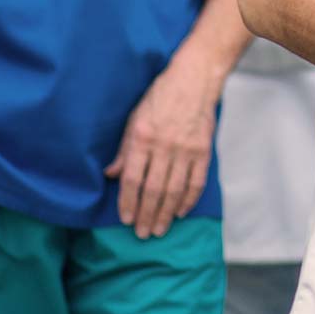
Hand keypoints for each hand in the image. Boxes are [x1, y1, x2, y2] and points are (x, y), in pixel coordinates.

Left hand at [108, 53, 222, 237]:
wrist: (194, 79)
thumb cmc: (160, 97)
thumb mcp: (134, 119)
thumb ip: (124, 150)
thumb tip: (111, 175)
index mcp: (143, 138)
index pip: (133, 179)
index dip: (128, 202)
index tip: (126, 219)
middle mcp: (164, 146)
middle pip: (153, 190)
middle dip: (146, 215)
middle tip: (142, 234)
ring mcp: (186, 149)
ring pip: (174, 190)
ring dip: (165, 213)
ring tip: (159, 229)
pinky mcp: (203, 150)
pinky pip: (196, 182)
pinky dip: (189, 200)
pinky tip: (181, 212)